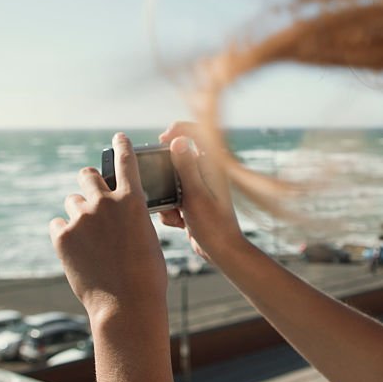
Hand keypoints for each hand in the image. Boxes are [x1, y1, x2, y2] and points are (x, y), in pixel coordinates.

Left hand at [50, 132, 168, 321]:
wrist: (126, 304)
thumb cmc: (146, 274)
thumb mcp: (147, 236)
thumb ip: (130, 216)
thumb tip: (114, 213)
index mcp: (132, 199)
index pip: (126, 161)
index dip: (121, 146)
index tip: (118, 137)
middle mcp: (104, 202)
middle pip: (87, 175)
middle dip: (89, 181)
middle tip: (90, 191)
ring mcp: (80, 218)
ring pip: (72, 202)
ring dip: (78, 211)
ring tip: (89, 236)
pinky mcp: (61, 236)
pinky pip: (58, 224)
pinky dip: (66, 232)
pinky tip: (77, 250)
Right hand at [157, 121, 245, 264]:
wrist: (222, 252)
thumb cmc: (213, 224)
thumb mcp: (195, 194)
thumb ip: (187, 167)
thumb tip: (178, 140)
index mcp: (212, 164)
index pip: (197, 131)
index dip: (177, 130)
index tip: (161, 140)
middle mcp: (207, 172)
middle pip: (178, 158)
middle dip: (165, 174)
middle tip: (160, 186)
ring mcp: (200, 187)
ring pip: (172, 181)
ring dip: (167, 197)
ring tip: (174, 212)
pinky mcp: (193, 202)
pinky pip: (173, 198)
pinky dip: (171, 210)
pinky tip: (179, 223)